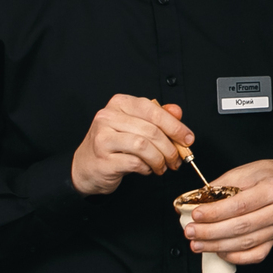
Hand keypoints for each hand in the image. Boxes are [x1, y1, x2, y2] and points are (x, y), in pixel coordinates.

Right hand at [71, 96, 193, 195]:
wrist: (85, 167)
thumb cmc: (112, 144)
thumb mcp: (135, 126)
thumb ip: (157, 116)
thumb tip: (177, 112)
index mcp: (119, 103)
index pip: (153, 110)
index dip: (175, 125)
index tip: (188, 138)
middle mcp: (108, 117)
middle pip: (151, 130)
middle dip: (170, 147)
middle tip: (177, 158)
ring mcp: (103, 138)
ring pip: (143, 146)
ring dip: (159, 159)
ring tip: (162, 166)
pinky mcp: (103, 160)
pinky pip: (134, 162)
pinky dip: (146, 168)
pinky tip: (147, 169)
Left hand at [181, 159, 272, 266]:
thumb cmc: (272, 174)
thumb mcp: (249, 170)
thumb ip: (225, 184)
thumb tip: (199, 198)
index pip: (240, 205)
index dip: (215, 212)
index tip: (195, 215)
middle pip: (241, 227)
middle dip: (211, 232)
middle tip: (190, 232)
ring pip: (246, 243)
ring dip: (218, 246)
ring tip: (198, 244)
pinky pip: (256, 255)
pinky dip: (236, 257)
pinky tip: (220, 252)